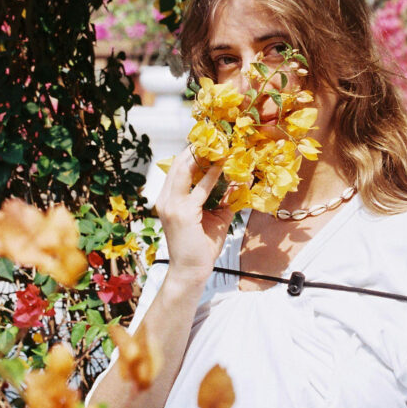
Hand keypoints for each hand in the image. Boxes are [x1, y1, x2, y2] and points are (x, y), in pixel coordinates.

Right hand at [155, 146, 234, 285]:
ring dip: (203, 155)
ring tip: (220, 144)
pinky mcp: (182, 213)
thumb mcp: (214, 216)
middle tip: (217, 135)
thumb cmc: (200, 245)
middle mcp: (165, 198)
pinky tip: (223, 166)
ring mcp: (171, 205)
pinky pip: (199, 189)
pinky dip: (212, 175)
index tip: (212, 140)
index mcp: (168, 198)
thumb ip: (223, 197)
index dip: (193, 152)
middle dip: (197, 147)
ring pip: (184, 169)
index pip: (178, 167)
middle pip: (179, 163)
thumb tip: (241, 180)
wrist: (191, 271)